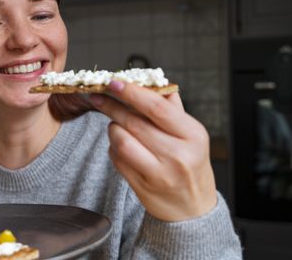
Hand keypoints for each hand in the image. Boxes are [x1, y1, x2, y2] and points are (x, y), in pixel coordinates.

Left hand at [90, 81, 216, 221]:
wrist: (192, 209)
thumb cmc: (191, 166)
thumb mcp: (191, 136)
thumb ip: (172, 108)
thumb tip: (153, 82)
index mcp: (192, 135)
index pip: (157, 108)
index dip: (132, 93)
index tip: (114, 82)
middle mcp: (177, 154)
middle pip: (135, 123)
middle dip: (112, 106)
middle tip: (98, 97)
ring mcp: (158, 173)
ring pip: (121, 141)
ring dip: (113, 128)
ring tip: (117, 126)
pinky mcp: (141, 186)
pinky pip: (117, 159)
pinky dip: (113, 147)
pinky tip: (121, 145)